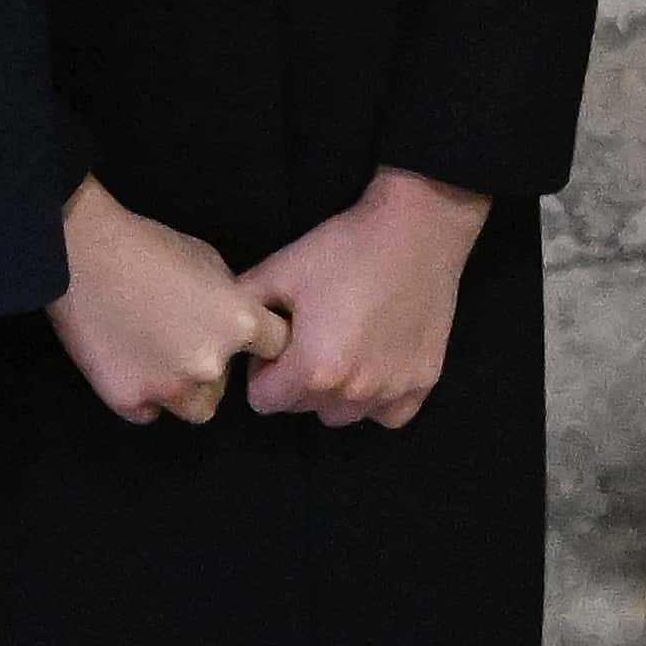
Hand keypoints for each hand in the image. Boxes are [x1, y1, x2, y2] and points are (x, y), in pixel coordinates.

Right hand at [48, 179, 278, 424]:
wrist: (81, 253)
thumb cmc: (145, 245)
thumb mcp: (208, 260)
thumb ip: (230, 300)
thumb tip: (235, 321)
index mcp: (238, 322)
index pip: (276, 346)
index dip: (260, 339)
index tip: (244, 337)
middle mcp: (210, 363)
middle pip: (228, 382)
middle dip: (213, 364)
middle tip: (182, 337)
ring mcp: (168, 387)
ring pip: (195, 407)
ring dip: (184, 388)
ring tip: (158, 356)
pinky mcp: (128, 400)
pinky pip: (149, 411)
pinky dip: (143, 393)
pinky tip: (128, 362)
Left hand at [243, 170, 484, 428]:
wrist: (415, 231)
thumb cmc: (344, 249)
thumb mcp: (280, 269)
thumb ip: (244, 304)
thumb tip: (222, 325)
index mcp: (312, 369)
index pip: (264, 401)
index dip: (263, 370)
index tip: (278, 342)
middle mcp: (353, 391)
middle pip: (303, 408)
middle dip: (296, 380)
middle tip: (310, 337)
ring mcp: (391, 390)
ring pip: (344, 414)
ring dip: (335, 392)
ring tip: (342, 347)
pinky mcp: (423, 382)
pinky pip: (389, 414)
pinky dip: (377, 399)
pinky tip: (374, 364)